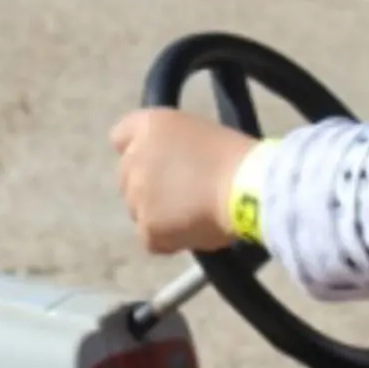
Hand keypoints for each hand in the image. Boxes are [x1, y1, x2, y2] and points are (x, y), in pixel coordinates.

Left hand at [109, 108, 255, 255]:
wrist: (248, 185)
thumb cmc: (236, 156)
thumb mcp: (198, 133)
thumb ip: (173, 147)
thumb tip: (169, 172)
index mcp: (148, 126)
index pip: (120, 137)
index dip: (138, 152)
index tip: (157, 164)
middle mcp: (133, 158)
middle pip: (127, 179)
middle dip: (149, 188)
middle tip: (182, 196)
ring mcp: (136, 195)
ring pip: (138, 211)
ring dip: (158, 216)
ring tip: (193, 217)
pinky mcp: (147, 228)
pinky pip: (151, 239)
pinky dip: (169, 241)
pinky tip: (194, 233)